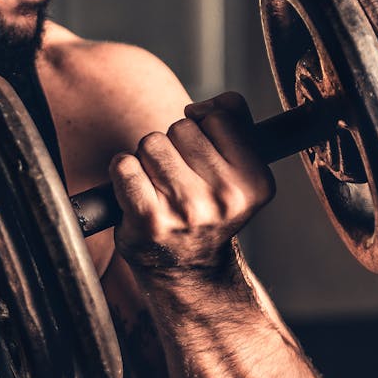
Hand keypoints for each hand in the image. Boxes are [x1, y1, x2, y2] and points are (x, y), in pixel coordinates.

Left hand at [109, 92, 274, 270]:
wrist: (187, 270)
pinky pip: (124, 165)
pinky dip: (122, 173)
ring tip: (159, 189)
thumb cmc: (207, 209)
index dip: (204, 130)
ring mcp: (186, 209)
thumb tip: (201, 107)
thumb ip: (235, 120)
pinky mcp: (148, 219)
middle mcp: (225, 198)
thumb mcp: (239, 169)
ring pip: (150, 143)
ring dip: (147, 160)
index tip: (203, 159)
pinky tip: (136, 194)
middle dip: (174, 146)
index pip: (219, 116)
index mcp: (255, 182)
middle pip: (180, 128)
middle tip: (180, 181)